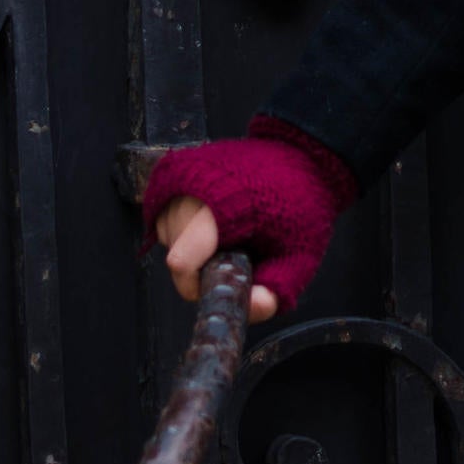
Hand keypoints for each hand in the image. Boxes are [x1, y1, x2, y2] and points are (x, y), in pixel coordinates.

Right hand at [137, 117, 357, 317]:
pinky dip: (183, 224)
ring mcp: (180, 175)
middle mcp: (193, 187)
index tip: (222, 279)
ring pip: (168, 234)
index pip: (181, 262)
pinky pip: (164, 214)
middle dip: (202, 264)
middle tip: (236, 249)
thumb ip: (274, 289)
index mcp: (223, 209)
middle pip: (176, 252)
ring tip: (228, 228)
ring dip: (192, 243)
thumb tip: (248, 308)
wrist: (297, 155)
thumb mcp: (299, 256)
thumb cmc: (299, 207)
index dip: (198, 285)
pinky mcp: (173, 169)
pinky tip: (212, 217)